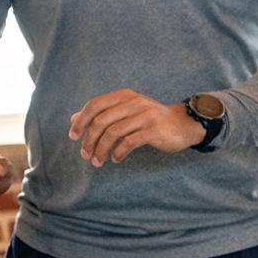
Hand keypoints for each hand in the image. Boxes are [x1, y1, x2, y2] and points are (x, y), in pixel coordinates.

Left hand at [68, 89, 204, 166]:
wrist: (184, 124)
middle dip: (89, 140)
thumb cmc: (150, 119)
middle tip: (85, 155)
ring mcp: (145, 115)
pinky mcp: (154, 130)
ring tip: (97, 162)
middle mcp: (134, 102)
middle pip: (101, 120)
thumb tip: (74, 119)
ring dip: (101, 150)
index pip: (95, 105)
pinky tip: (116, 159)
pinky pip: (129, 142)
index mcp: (125, 96)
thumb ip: (102, 114)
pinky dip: (118, 153)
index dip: (81, 121)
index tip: (73, 136)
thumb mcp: (126, 112)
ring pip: (113, 133)